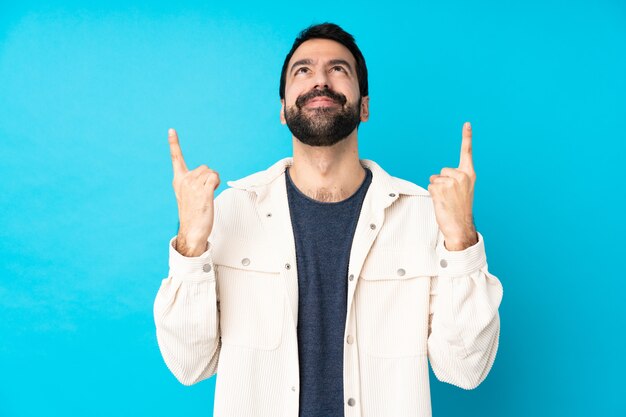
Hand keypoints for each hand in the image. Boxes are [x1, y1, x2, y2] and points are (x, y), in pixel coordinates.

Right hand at [169, 128, 220, 256]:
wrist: (191, 231)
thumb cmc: (193, 214)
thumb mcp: (188, 195)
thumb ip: (194, 183)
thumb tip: (207, 176)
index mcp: (178, 180)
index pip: (176, 158)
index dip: (174, 143)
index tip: (171, 130)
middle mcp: (184, 180)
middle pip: (204, 167)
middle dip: (209, 178)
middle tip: (205, 193)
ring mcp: (193, 186)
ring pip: (211, 172)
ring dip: (213, 182)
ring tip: (207, 196)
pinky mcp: (203, 192)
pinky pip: (214, 178)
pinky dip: (216, 183)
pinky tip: (211, 193)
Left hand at [428, 122, 477, 250]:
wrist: (460, 226)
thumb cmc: (460, 210)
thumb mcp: (463, 191)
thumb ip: (456, 179)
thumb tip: (437, 177)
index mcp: (469, 174)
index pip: (467, 152)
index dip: (466, 137)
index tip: (466, 123)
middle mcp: (462, 176)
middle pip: (442, 170)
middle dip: (442, 182)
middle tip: (450, 196)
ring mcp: (451, 182)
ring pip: (434, 179)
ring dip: (437, 189)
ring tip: (447, 200)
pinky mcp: (440, 188)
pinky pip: (430, 186)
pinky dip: (432, 195)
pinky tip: (442, 202)